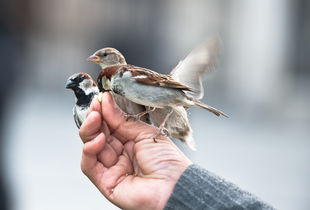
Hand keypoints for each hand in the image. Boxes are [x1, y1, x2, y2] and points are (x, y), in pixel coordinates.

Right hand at [79, 92, 191, 209]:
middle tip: (95, 107)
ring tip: (95, 118)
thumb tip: (106, 102)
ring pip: (91, 148)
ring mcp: (112, 168)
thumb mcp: (145, 133)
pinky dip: (90, 150)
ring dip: (90, 131)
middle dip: (95, 119)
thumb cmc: (167, 161)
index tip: (100, 100)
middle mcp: (120, 155)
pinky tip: (98, 139)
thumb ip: (122, 120)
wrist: (174, 185)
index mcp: (131, 142)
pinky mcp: (105, 181)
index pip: (110, 125)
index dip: (103, 113)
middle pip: (98, 135)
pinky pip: (89, 165)